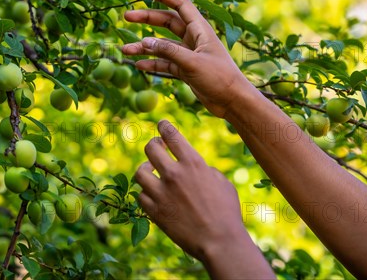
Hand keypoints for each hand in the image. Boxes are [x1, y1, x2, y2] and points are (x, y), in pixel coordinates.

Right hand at [122, 0, 246, 117]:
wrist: (233, 102)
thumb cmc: (220, 78)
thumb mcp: (193, 63)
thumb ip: (169, 51)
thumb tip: (144, 41)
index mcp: (200, 29)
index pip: (180, 5)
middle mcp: (194, 38)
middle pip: (167, 22)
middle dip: (147, 18)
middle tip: (127, 17)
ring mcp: (189, 54)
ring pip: (163, 45)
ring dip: (145, 46)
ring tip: (125, 50)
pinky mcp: (186, 69)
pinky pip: (165, 63)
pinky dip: (152, 63)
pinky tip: (138, 65)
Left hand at [135, 121, 273, 279]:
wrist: (219, 241)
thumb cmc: (226, 211)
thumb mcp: (221, 182)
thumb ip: (203, 169)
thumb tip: (191, 167)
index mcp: (193, 163)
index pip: (171, 135)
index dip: (164, 126)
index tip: (161, 124)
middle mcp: (174, 174)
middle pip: (150, 148)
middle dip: (153, 145)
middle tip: (157, 148)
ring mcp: (161, 193)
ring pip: (140, 172)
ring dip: (145, 170)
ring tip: (151, 172)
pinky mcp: (154, 211)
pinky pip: (141, 196)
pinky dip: (145, 193)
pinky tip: (153, 194)